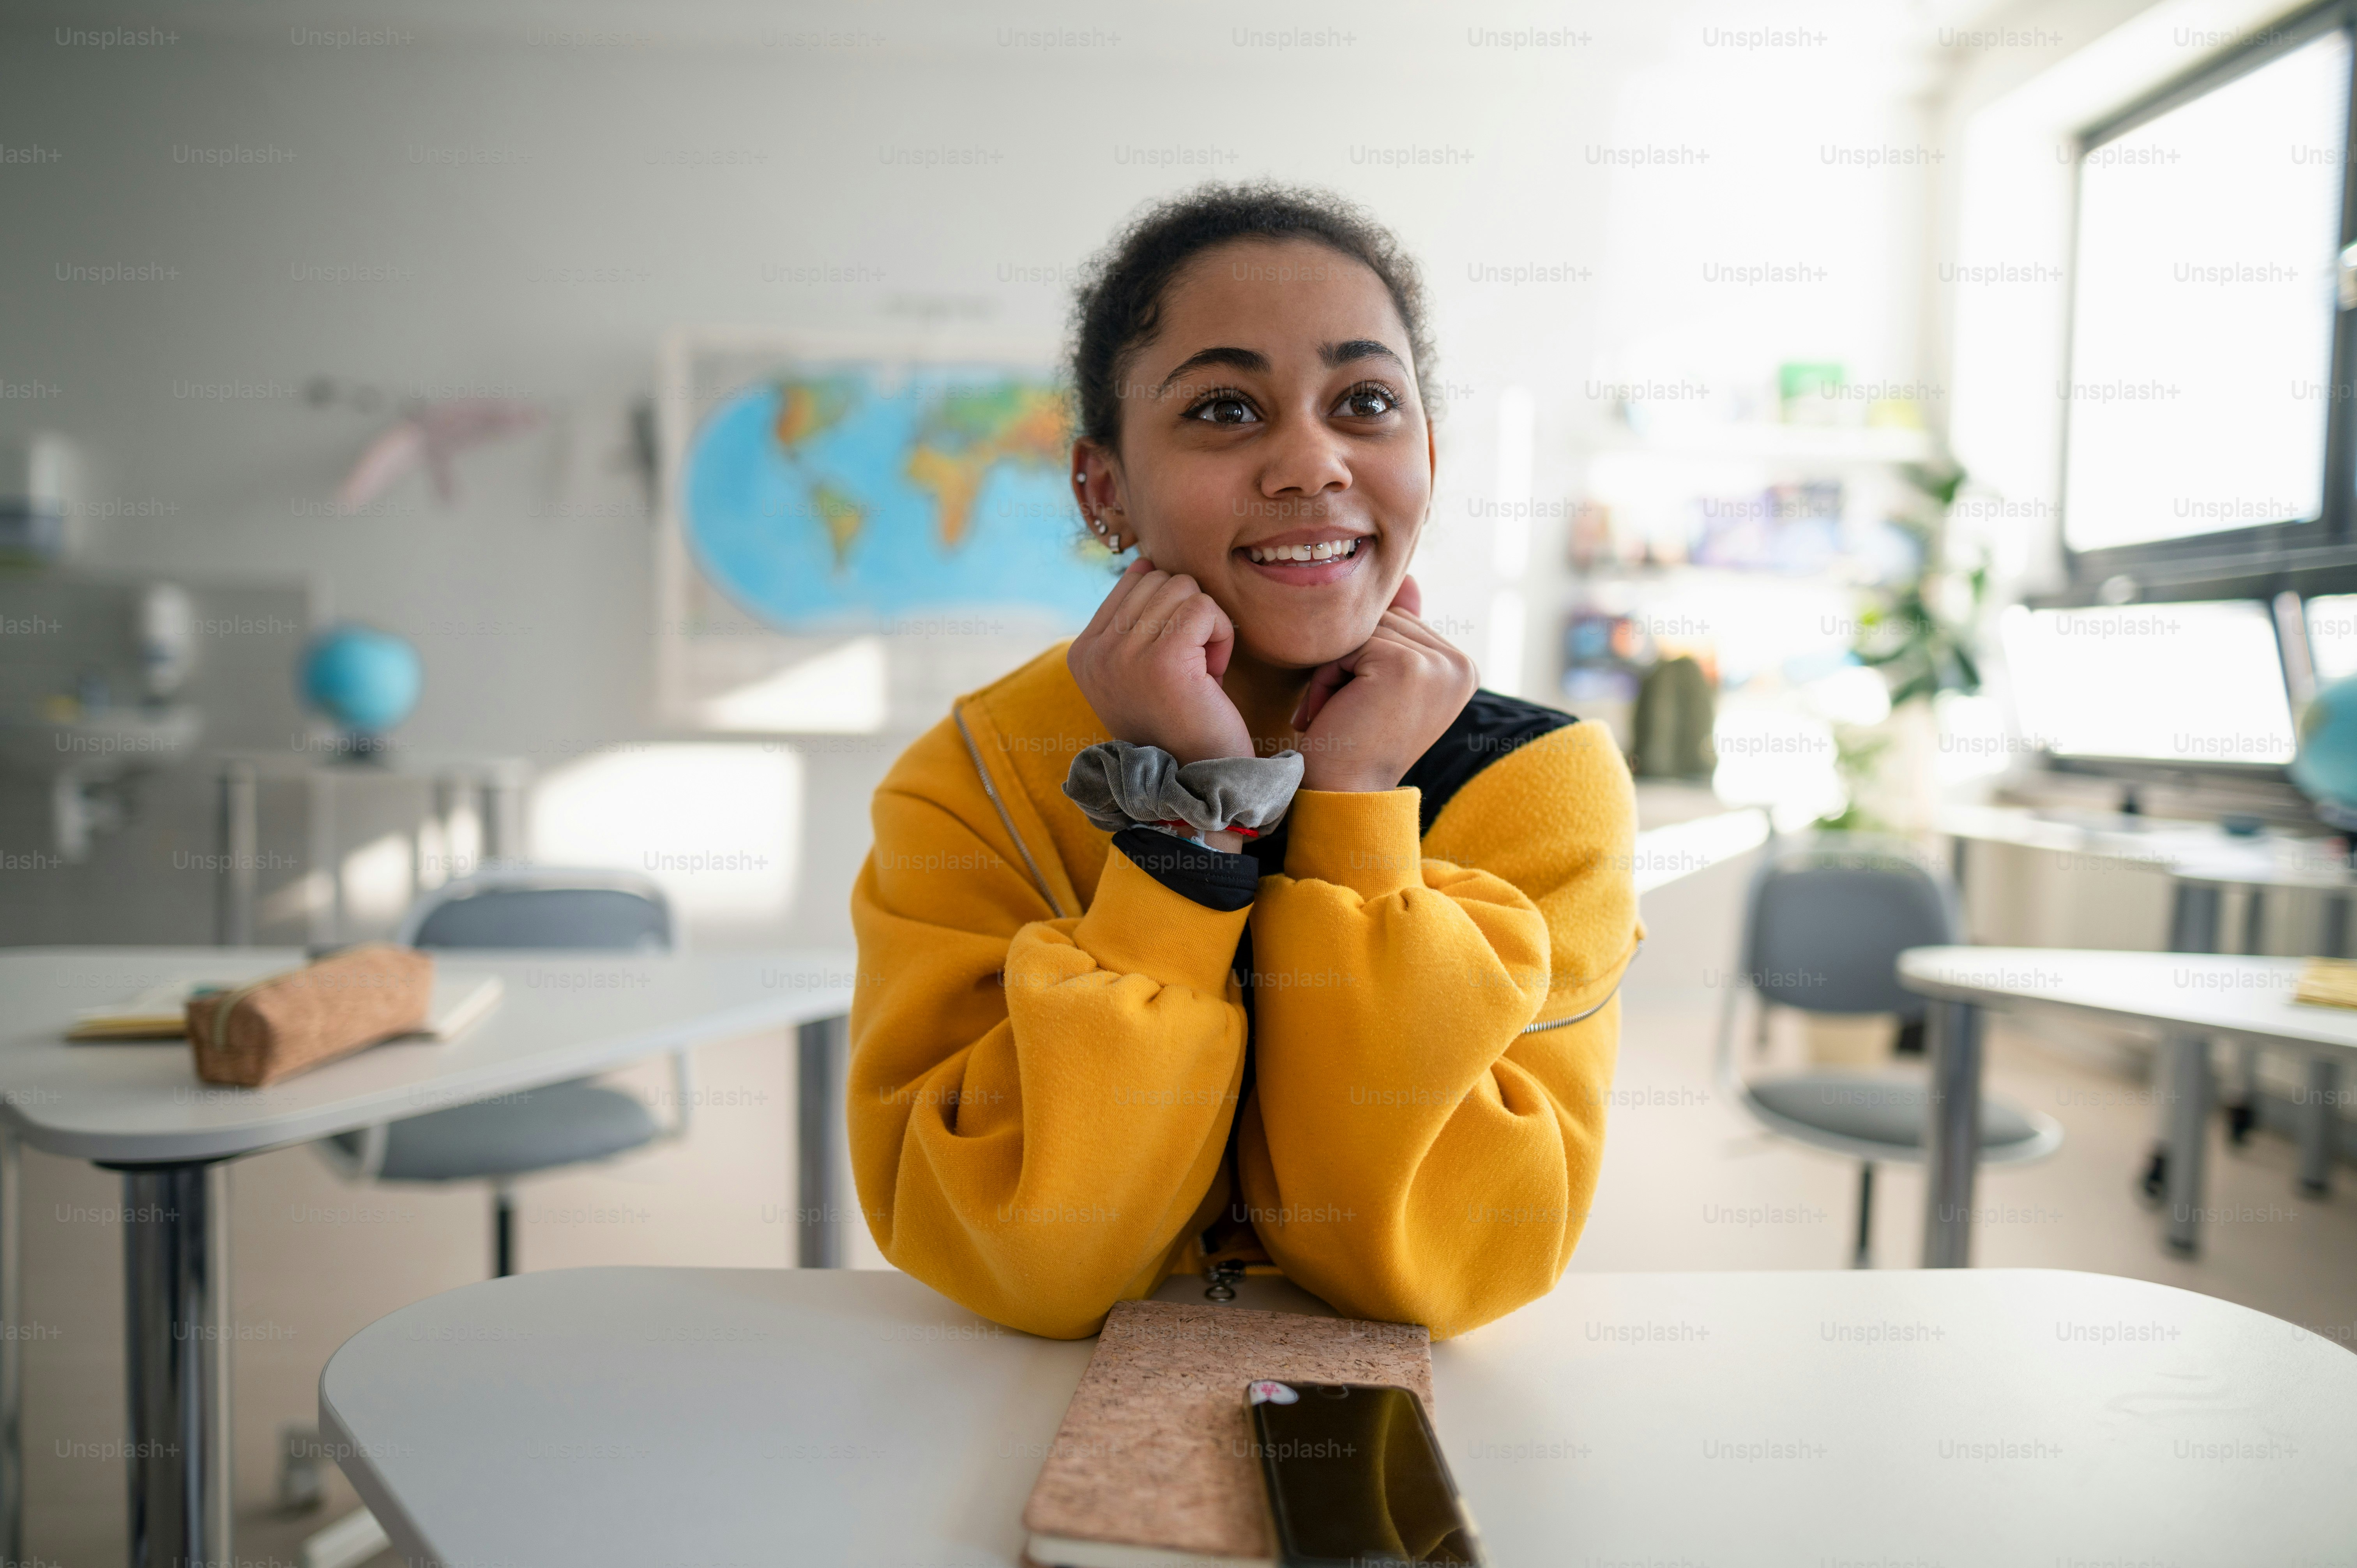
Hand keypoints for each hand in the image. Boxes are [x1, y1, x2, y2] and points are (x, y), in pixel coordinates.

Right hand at [1067, 558, 1253, 764]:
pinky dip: (1221, 635)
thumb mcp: (1142, 667)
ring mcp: (1123, 655)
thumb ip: (1135, 619)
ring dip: (1206, 626)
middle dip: (1187, 616)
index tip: (1173, 661)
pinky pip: (1204, 607)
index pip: (1133, 580)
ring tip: (1200, 672)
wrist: (1200, 779)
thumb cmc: (1181, 721)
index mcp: (1083, 652)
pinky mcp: (1162, 660)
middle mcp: (1095, 652)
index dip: (1168, 612)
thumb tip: (1145, 562)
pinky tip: (1214, 674)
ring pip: (1183, 588)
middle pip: (1159, 578)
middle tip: (1190, 667)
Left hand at [1289, 575, 1477, 791]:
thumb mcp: (1380, 680)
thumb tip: (1409, 578)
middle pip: (1384, 619)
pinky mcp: (1407, 665)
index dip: (1365, 658)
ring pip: (1365, 628)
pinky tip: (1334, 714)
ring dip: (1336, 669)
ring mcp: (1438, 664)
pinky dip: (1328, 677)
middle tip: (1346, 712)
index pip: (1400, 623)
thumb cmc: (1354, 740)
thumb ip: (1400, 631)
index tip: (1364, 707)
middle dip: (1351, 660)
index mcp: (1461, 667)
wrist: (1344, 794)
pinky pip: (1350, 644)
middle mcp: (1460, 664)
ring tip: (1340, 714)